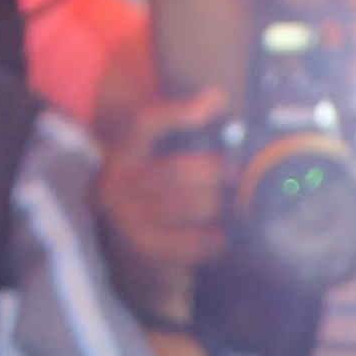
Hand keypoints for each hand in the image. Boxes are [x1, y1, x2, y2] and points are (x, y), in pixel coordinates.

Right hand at [95, 85, 231, 308]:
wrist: (131, 256)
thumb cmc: (159, 202)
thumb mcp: (159, 165)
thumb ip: (183, 139)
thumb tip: (218, 100)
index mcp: (122, 152)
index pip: (148, 123)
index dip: (179, 112)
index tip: (215, 99)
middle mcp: (117, 181)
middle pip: (178, 169)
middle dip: (216, 172)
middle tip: (238, 176)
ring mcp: (126, 216)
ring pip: (189, 204)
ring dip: (218, 206)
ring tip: (235, 207)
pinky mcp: (142, 246)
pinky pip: (189, 241)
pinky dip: (211, 240)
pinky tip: (221, 238)